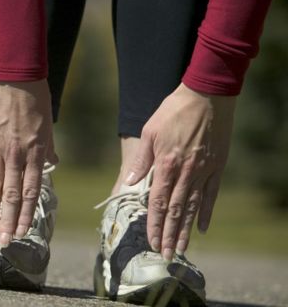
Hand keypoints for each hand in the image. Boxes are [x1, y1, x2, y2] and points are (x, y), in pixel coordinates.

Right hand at [0, 79, 56, 246]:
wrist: (14, 72)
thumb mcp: (48, 123)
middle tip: (4, 242)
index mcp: (36, 151)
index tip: (22, 232)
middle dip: (8, 221)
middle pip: (11, 195)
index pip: (31, 191)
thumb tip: (52, 164)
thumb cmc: (35, 96)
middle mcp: (17, 154)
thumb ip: (48, 147)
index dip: (25, 214)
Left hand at [125, 83, 235, 259]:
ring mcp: (204, 170)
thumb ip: (142, 159)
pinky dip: (205, 212)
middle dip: (168, 233)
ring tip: (180, 248)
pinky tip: (201, 227)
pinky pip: (211, 194)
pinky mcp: (217, 166)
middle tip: (164, 253)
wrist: (206, 96)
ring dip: (185, 229)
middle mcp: (186, 171)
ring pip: (193, 207)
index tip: (152, 240)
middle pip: (175, 210)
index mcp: (167, 164)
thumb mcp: (150, 131)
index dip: (155, 223)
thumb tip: (132, 182)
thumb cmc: (173, 111)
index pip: (158, 201)